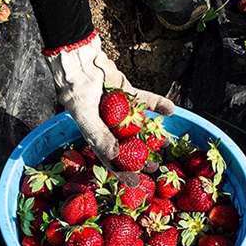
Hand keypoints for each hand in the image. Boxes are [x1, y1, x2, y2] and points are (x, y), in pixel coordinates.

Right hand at [44, 32, 173, 164]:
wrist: (79, 62)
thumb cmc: (75, 92)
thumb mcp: (85, 117)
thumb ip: (99, 136)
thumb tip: (116, 155)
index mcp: (97, 135)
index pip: (111, 158)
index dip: (122, 172)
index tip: (135, 183)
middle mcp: (110, 126)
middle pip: (128, 146)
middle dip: (141, 158)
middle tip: (155, 167)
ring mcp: (121, 110)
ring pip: (140, 126)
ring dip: (152, 135)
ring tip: (166, 145)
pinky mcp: (129, 94)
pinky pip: (146, 102)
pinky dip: (158, 105)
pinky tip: (170, 110)